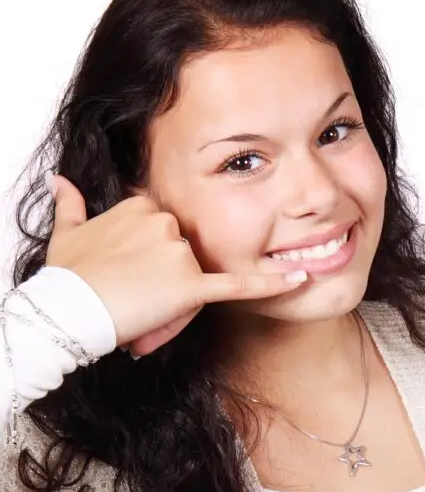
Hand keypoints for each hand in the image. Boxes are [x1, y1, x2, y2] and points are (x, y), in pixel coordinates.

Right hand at [44, 174, 306, 355]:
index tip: (134, 267)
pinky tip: (298, 279)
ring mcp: (180, 253)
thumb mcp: (67, 234)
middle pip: (185, 251)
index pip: (166, 230)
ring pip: (196, 273)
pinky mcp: (190, 285)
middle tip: (135, 289)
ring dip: (177, 290)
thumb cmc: (67, 276)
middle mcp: (166, 223)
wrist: (67, 311)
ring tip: (140, 301)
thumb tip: (59, 180)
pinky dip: (270, 283)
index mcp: (142, 207)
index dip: (153, 255)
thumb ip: (70, 204)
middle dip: (167, 272)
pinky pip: (237, 284)